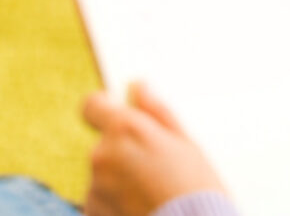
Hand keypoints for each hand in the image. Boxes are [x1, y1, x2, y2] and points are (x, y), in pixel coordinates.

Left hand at [81, 83, 225, 215]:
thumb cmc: (197, 191)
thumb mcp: (187, 144)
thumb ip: (157, 112)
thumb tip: (139, 87)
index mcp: (125, 129)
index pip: (92, 106)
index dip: (104, 109)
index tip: (118, 116)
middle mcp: (102, 155)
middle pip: (105, 145)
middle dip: (125, 153)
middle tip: (158, 170)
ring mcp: (95, 188)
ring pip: (105, 177)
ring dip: (121, 183)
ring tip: (154, 197)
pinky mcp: (93, 214)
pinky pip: (102, 203)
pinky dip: (117, 206)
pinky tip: (143, 210)